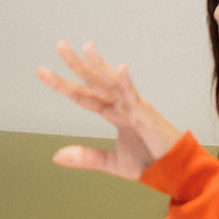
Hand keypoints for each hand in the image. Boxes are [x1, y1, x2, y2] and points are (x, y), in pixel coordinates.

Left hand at [39, 41, 182, 181]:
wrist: (176, 173)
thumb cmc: (149, 162)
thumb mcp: (112, 162)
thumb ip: (86, 157)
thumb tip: (56, 156)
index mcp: (114, 113)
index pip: (84, 96)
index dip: (63, 85)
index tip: (42, 71)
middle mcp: (122, 105)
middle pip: (94, 82)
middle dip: (77, 65)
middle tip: (60, 45)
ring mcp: (135, 107)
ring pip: (113, 83)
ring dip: (100, 65)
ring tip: (86, 47)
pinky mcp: (147, 116)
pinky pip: (135, 98)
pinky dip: (127, 83)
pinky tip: (120, 68)